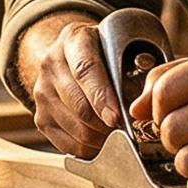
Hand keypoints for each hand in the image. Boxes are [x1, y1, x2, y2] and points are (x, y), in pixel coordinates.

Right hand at [20, 11, 124, 156]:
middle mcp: (51, 64)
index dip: (101, 97)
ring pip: (76, 128)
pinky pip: (67, 144)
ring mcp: (42, 92)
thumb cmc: (104, 53)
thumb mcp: (119, 45)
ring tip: (117, 134)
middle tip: (128, 130)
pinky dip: (89, 148)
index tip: (117, 118)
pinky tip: (102, 139)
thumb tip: (147, 101)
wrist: (69, 57)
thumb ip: (134, 64)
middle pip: (79, 106)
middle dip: (107, 125)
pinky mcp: (40, 117)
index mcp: (73, 39)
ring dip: (101, 138)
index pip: (85, 70)